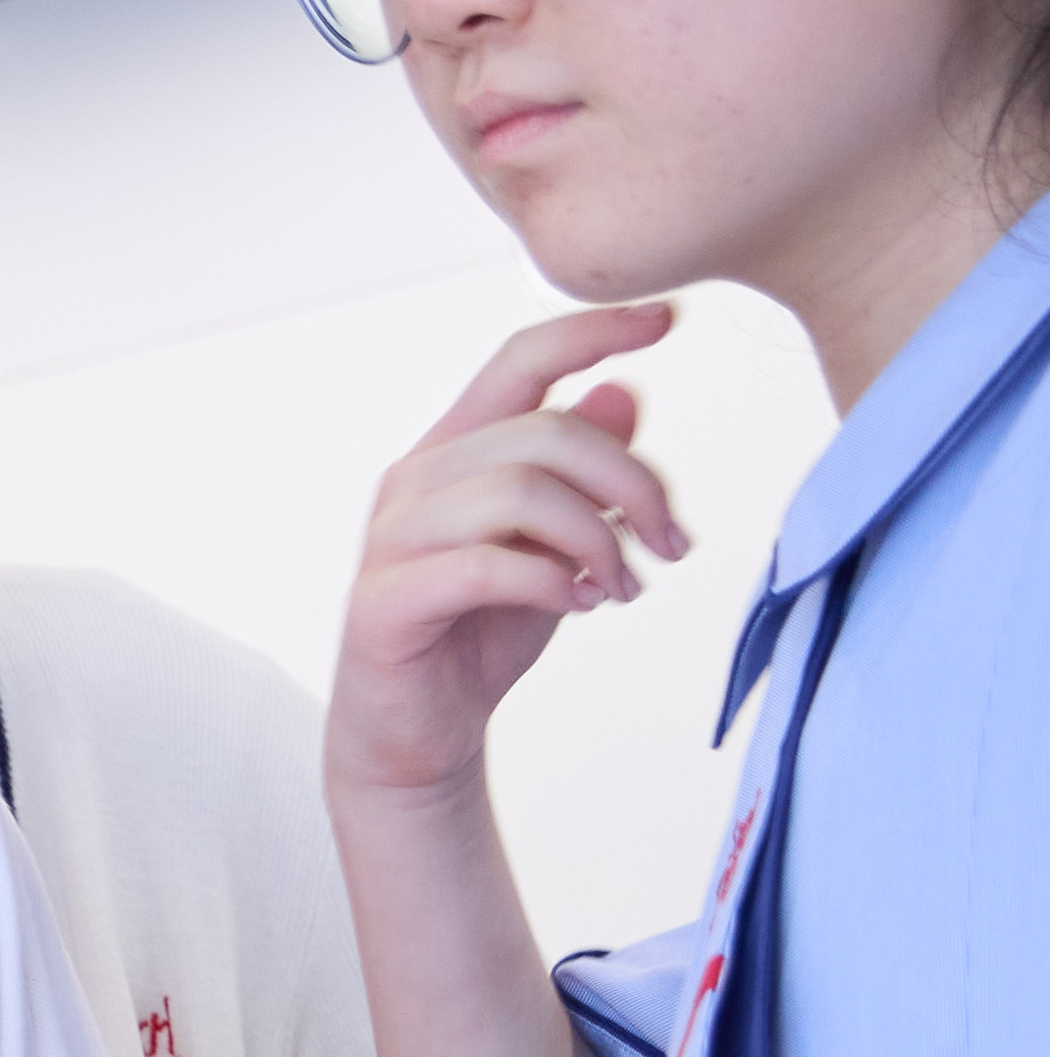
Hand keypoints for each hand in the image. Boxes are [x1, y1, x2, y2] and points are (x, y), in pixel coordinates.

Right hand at [323, 304, 691, 806]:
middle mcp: (413, 482)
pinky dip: (551, 582)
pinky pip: (485, 565)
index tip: (668, 319)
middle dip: (630, 482)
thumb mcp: (555, 544)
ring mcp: (391, 541)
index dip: (592, 330)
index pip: (518, 362)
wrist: (419, 737)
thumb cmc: (483, 634)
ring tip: (624, 588)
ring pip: (518, 491)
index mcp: (451, 453)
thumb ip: (580, 476)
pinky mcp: (384, 603)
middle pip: (542, 433)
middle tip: (672, 544)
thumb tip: (621, 392)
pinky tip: (580, 605)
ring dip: (596, 539)